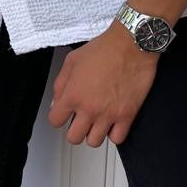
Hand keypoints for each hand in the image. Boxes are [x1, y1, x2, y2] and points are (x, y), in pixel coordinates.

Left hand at [47, 19, 159, 146]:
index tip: (64, 114)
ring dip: (94, 132)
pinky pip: (117, 139)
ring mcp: (108, 114)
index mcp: (73, 94)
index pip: (55, 121)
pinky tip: (113, 121)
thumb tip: (57, 101)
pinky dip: (114, 133)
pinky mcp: (127, 115)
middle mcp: (89, 108)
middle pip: (74, 137)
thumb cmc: (104, 49)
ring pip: (94, 142)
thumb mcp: (72, 60)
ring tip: (97, 121)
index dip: (59, 117)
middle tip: (81, 119)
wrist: (131, 44)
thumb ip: (60, 84)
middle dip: (75, 129)